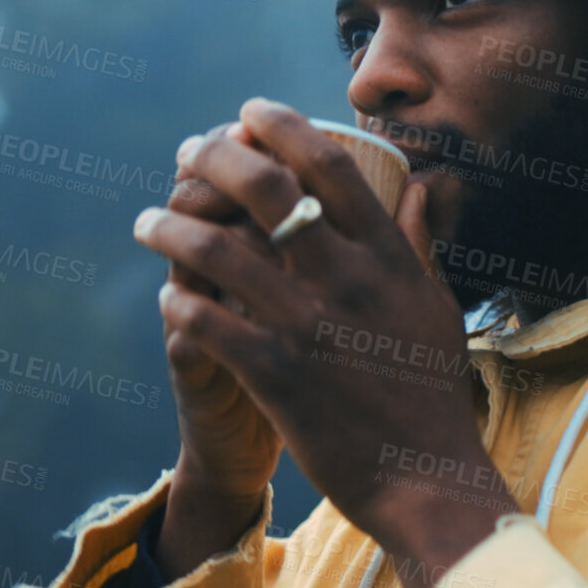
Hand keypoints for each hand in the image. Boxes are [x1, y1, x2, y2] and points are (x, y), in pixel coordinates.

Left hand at [133, 98, 511, 587]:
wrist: (424, 476)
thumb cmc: (433, 393)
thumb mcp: (437, 305)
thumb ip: (418, 242)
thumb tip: (422, 186)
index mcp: (387, 256)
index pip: (329, 163)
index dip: (282, 124)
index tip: (250, 110)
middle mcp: (346, 278)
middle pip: (265, 187)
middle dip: (213, 155)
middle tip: (185, 152)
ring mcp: (307, 324)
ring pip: (217, 248)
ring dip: (170, 226)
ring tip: (149, 221)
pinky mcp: (274, 373)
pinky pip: (205, 320)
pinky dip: (178, 302)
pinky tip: (170, 298)